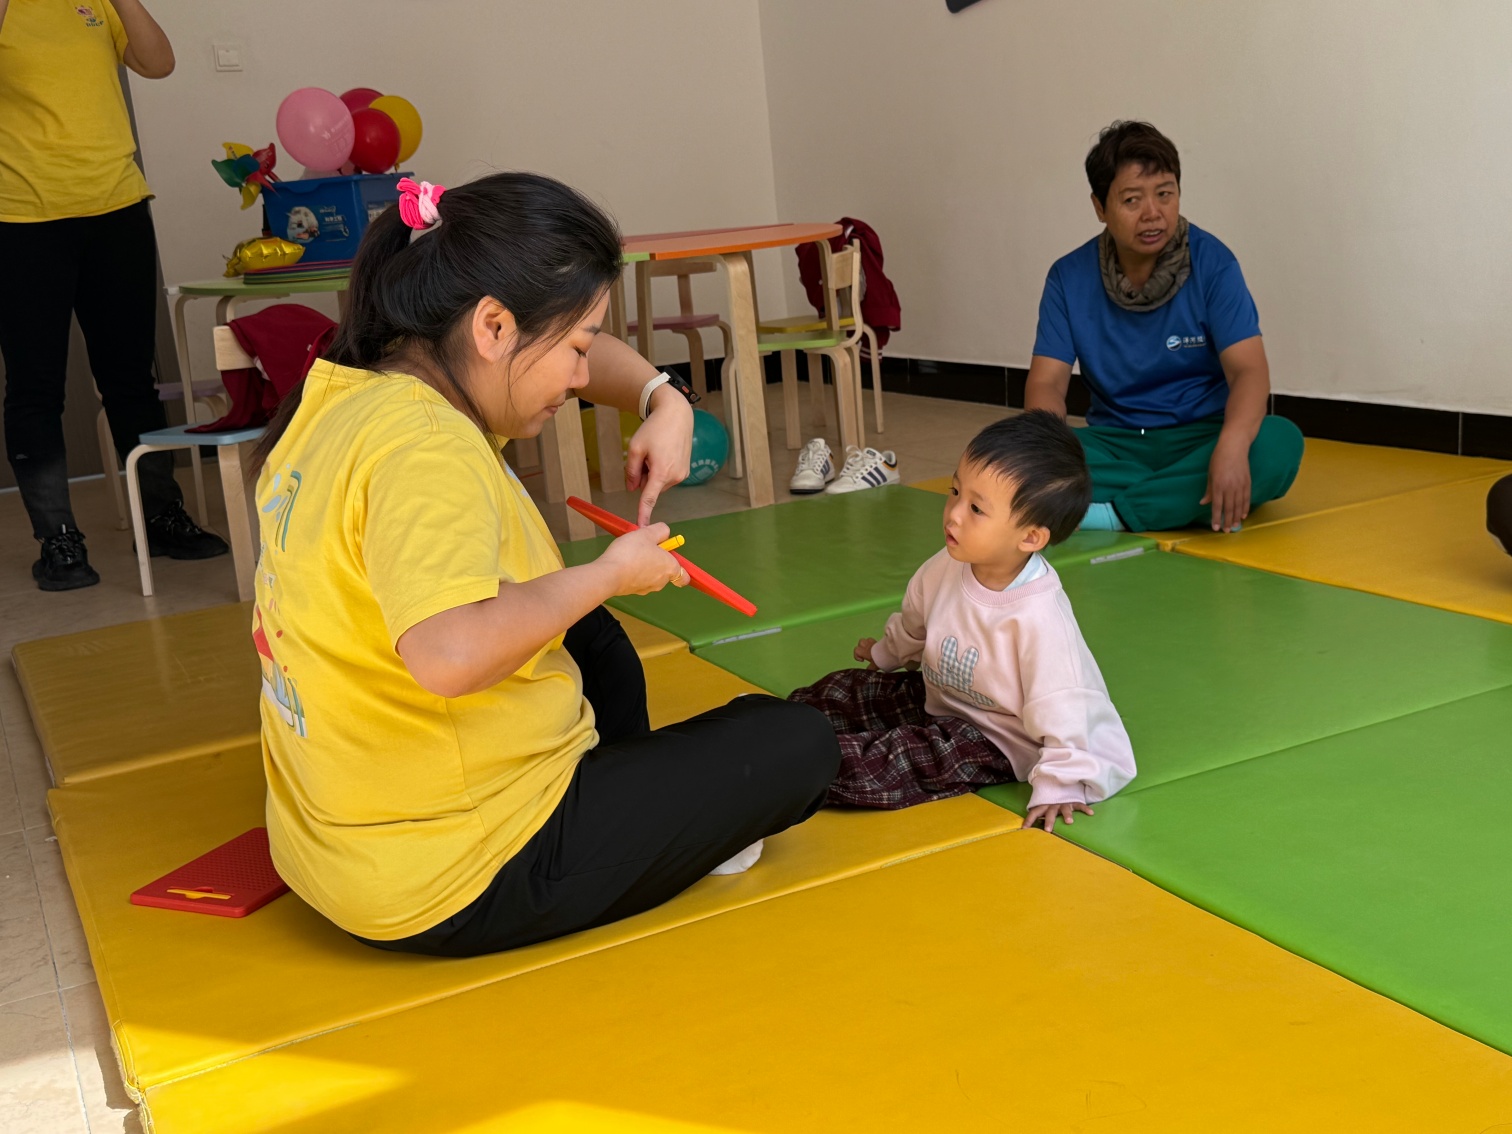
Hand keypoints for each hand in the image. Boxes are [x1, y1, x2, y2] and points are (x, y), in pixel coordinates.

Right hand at [597, 523, 687, 595]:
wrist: (609, 574)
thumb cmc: (631, 553)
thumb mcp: (647, 533)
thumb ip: (660, 531)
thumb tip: (665, 533)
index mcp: (670, 568)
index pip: (684, 577)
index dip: (679, 567)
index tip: (669, 556)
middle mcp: (661, 582)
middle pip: (664, 572)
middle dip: (656, 560)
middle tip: (645, 547)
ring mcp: (646, 589)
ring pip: (649, 576)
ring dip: (644, 566)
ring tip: (631, 552)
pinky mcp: (632, 591)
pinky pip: (636, 580)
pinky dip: (632, 572)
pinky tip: (623, 562)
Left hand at [625, 387, 693, 525]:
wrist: (677, 414)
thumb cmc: (655, 428)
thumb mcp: (636, 448)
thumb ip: (631, 471)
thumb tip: (632, 489)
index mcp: (661, 471)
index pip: (649, 498)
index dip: (643, 513)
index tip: (641, 527)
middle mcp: (674, 476)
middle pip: (651, 487)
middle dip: (644, 477)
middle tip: (645, 456)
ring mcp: (682, 474)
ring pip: (659, 482)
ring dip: (654, 472)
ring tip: (657, 451)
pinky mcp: (686, 471)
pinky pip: (667, 477)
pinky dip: (662, 469)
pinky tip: (664, 452)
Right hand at [853, 637, 878, 668]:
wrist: (890, 653)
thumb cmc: (880, 660)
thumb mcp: (875, 666)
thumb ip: (870, 668)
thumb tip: (868, 670)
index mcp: (865, 652)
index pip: (856, 650)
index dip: (856, 655)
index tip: (862, 660)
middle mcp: (868, 646)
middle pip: (860, 642)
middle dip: (861, 647)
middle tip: (865, 653)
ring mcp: (873, 642)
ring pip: (867, 639)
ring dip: (867, 644)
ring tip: (870, 650)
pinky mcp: (879, 641)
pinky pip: (873, 640)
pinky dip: (873, 644)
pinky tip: (876, 648)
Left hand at [1024, 801, 1093, 833]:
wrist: (1060, 784)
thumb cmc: (1050, 801)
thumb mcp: (1042, 806)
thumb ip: (1038, 815)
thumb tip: (1026, 828)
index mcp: (1043, 806)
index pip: (1034, 812)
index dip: (1029, 820)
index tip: (1024, 828)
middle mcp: (1053, 804)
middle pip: (1050, 813)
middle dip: (1048, 821)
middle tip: (1048, 830)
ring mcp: (1064, 802)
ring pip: (1065, 809)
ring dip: (1067, 815)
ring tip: (1069, 822)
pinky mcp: (1073, 801)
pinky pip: (1080, 804)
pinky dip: (1085, 809)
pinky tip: (1091, 813)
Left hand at [1201, 437, 1251, 531]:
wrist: (1234, 447)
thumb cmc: (1218, 459)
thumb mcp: (1210, 474)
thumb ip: (1209, 490)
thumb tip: (1203, 503)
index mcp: (1218, 486)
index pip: (1217, 506)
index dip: (1216, 518)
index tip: (1216, 528)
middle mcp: (1230, 487)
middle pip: (1229, 508)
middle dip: (1227, 521)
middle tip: (1226, 531)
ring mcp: (1240, 485)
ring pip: (1238, 505)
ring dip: (1236, 517)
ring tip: (1235, 527)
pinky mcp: (1248, 482)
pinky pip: (1247, 498)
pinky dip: (1245, 508)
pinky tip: (1243, 515)